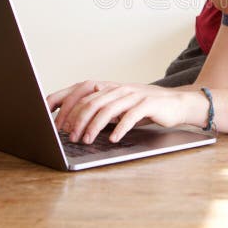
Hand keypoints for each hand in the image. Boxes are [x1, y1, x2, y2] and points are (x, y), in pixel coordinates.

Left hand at [46, 81, 200, 143]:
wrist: (177, 103)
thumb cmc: (144, 107)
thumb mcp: (119, 106)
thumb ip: (100, 109)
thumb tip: (72, 122)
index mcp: (109, 87)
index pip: (79, 90)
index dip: (63, 102)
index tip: (50, 118)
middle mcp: (119, 88)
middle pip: (91, 101)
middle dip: (76, 119)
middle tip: (68, 136)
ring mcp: (133, 94)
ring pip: (107, 109)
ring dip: (93, 126)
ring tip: (86, 140)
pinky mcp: (148, 104)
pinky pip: (130, 116)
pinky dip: (119, 128)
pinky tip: (113, 139)